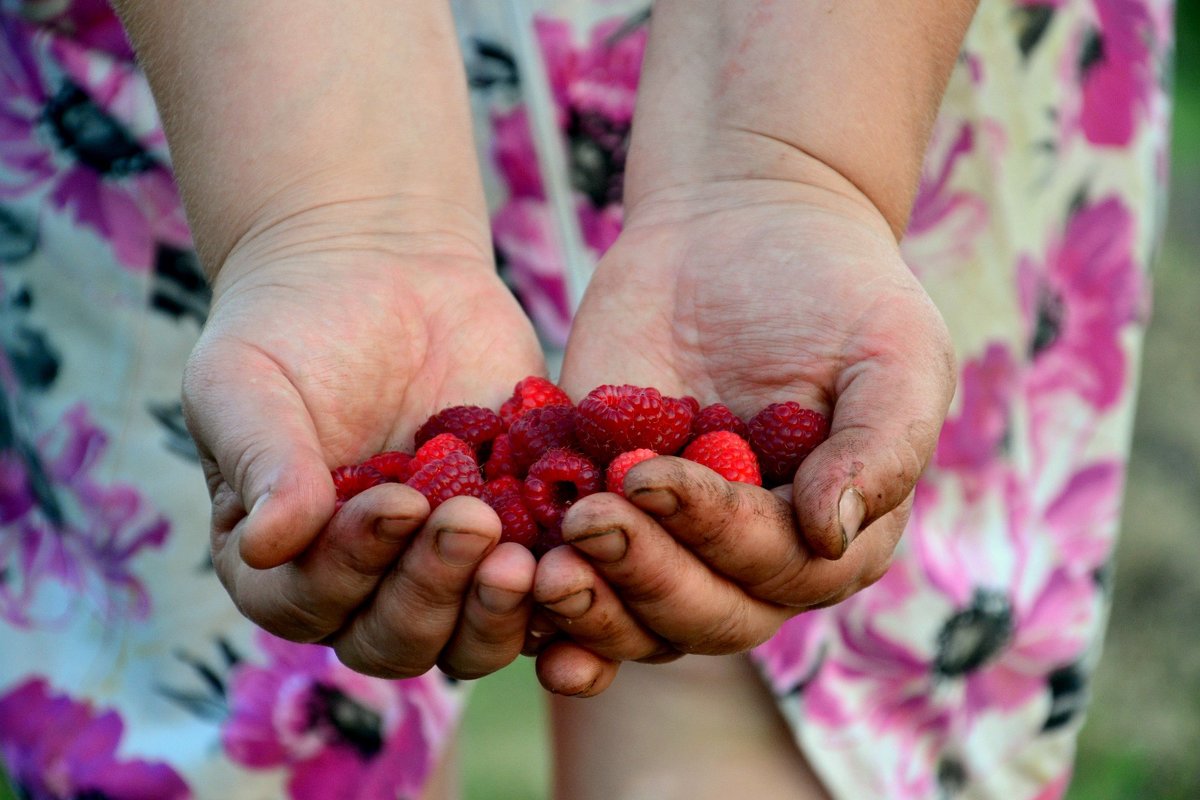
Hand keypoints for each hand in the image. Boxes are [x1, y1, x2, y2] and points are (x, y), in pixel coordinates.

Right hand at [184, 200, 544, 679]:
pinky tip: (580, 549)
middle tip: (471, 522)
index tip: (397, 502)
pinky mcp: (516, 544)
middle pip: (397, 640)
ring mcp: (445, 572)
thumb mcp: (247, 382)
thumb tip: (266, 545)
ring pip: (473, 639)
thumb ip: (261, 462)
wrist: (385, 278)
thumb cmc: (295, 330)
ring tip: (525, 557)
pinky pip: (543, 593)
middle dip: (434, 590)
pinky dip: (562, 587)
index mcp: (282, 567)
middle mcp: (364, 588)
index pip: (311, 604)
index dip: (352, 568)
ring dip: (497, 611)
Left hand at [532, 174, 955, 693]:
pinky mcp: (605, 511)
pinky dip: (550, 607)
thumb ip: (883, 445)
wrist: (740, 224)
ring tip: (543, 570)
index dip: (718, 536)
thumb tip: (831, 535)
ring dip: (592, 609)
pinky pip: (582, 581)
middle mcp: (756, 558)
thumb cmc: (836, 287)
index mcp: (834, 535)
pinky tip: (516, 591)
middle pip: (707, 613)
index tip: (651, 478)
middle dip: (646, 576)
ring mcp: (676, 541)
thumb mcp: (895, 351)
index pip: (781, 570)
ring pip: (640, 619)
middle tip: (587, 523)